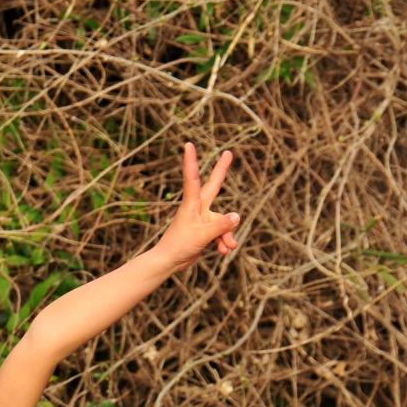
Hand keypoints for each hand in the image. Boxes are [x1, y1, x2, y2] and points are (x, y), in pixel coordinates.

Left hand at [153, 142, 240, 271]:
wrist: (169, 262)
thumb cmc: (180, 245)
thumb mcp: (202, 235)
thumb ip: (221, 226)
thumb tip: (237, 216)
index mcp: (192, 204)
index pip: (192, 178)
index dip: (192, 161)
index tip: (188, 145)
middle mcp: (198, 208)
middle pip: (214, 186)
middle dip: (221, 171)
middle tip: (228, 153)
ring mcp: (201, 219)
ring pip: (222, 221)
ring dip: (227, 234)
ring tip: (228, 248)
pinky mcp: (204, 231)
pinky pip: (220, 232)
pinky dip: (224, 242)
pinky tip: (223, 251)